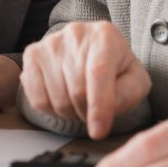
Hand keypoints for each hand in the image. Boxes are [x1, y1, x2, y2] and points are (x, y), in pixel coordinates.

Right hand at [20, 21, 150, 139]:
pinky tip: (61, 99)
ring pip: (57, 98)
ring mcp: (50, 44)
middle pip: (77, 91)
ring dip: (70, 113)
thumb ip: (129, 93)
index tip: (99, 131)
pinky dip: (51, 110)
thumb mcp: (135, 80)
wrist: (91, 50)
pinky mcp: (32, 55)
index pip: (98, 73)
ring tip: (78, 103)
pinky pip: (37, 98)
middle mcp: (75, 34)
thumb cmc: (115, 68)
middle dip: (87, 112)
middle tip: (93, 112)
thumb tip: (107, 109)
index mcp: (105, 36)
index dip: (99, 106)